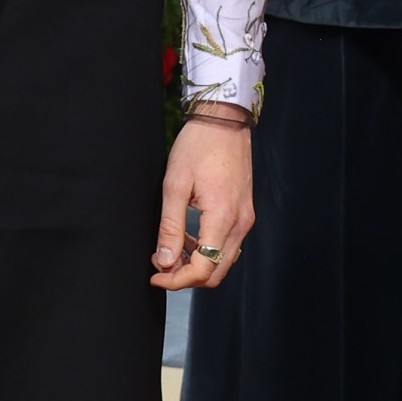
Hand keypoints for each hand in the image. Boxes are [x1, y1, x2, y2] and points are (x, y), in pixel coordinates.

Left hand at [151, 111, 254, 291]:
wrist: (224, 120)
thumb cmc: (197, 146)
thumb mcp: (174, 186)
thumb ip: (171, 228)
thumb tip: (166, 261)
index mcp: (223, 217)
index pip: (204, 269)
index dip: (177, 279)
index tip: (155, 274)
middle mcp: (240, 223)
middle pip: (216, 272)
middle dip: (186, 277)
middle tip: (161, 266)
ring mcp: (246, 218)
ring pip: (223, 261)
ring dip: (197, 264)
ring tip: (171, 251)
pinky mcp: (245, 212)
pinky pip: (228, 244)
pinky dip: (208, 250)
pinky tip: (189, 238)